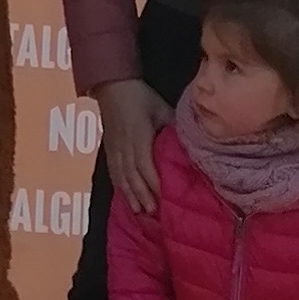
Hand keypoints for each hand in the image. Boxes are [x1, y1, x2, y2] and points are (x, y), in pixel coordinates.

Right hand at [98, 77, 174, 213]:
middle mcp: (125, 146)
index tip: (164, 197)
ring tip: (140, 212)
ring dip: (131, 195)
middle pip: (133, 176)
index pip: (146, 165)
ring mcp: (115, 149)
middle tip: (154, 213)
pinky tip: (126, 198)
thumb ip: (173, 127)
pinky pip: (114, 172)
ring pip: (122, 177)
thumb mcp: (161, 108)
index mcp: (139, 136)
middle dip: (143, 195)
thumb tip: (189, 146)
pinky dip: (120, 187)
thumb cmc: (140, 97)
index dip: (154, 183)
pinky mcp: (109, 150)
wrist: (112, 86)